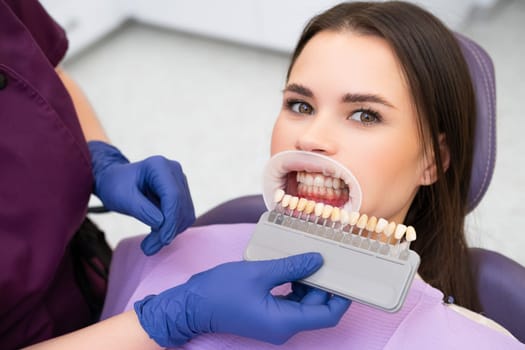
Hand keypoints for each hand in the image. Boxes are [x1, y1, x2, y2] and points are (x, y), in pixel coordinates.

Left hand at [88, 141, 194, 254]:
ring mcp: (180, 182)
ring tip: (150, 244)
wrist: (116, 181)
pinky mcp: (182, 193)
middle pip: (181, 205)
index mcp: (159, 166)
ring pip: (185, 213)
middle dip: (169, 230)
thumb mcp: (122, 198)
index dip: (171, 220)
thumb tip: (161, 223)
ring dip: (171, 232)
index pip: (173, 196)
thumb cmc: (115, 186)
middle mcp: (174, 171)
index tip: (162, 240)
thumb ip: (141, 209)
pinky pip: (184, 215)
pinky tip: (157, 234)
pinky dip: (173, 228)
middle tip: (149, 249)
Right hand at [134, 253, 350, 346]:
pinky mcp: (267, 316)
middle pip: (317, 309)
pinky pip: (291, 303)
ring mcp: (275, 323)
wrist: (192, 306)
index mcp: (285, 323)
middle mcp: (284, 328)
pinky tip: (294, 267)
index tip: (349, 276)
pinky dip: (297, 286)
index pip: (327, 315)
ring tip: (312, 258)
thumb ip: (292, 267)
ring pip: (304, 305)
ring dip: (311, 284)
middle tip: (331, 258)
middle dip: (326, 285)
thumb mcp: (259, 273)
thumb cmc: (221, 291)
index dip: (342, 298)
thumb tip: (317, 260)